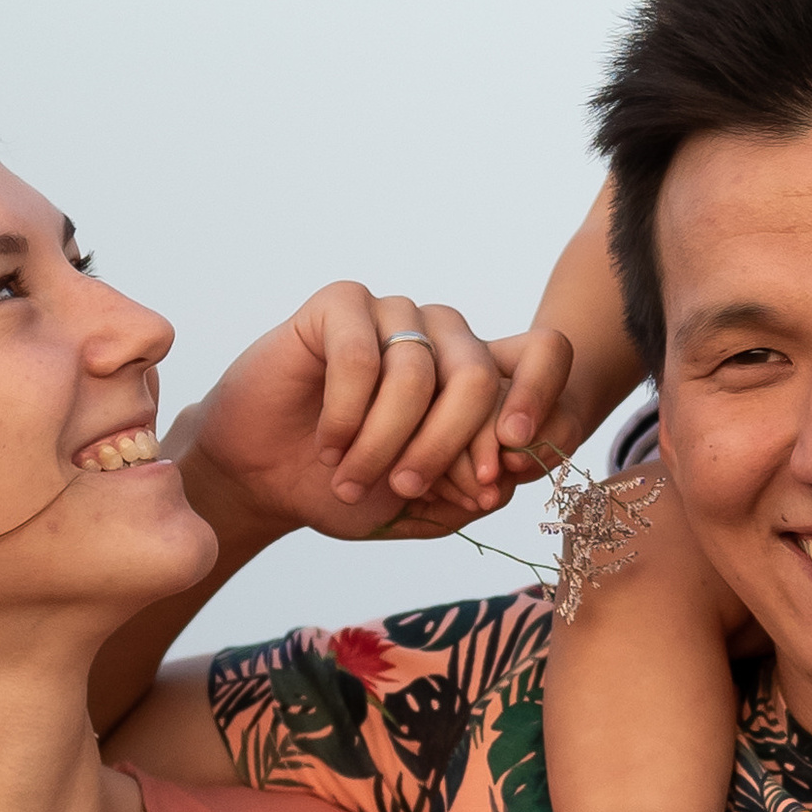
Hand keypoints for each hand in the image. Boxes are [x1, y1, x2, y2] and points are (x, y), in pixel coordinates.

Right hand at [181, 284, 568, 544]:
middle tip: (405, 488)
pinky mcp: (341, 304)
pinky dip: (347, 417)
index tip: (505, 468)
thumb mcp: (421, 507)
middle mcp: (445, 336)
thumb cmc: (350, 488)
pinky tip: (328, 446)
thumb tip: (501, 480)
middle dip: (444, 448)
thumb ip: (470, 492)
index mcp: (480, 374)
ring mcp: (395, 313)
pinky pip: (361, 360)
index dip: (540, 404)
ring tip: (351, 481)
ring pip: (417, 376)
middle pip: (478, 377)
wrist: (266, 479)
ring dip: (382, 444)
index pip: (546, 356)